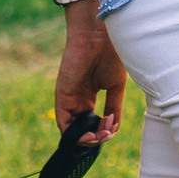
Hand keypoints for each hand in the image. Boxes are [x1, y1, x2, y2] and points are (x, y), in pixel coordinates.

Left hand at [54, 16, 125, 144]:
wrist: (100, 38)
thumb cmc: (110, 57)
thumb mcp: (116, 88)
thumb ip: (114, 108)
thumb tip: (112, 129)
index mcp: (89, 97)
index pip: (91, 123)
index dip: (101, 132)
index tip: (111, 130)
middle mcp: (77, 100)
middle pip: (82, 130)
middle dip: (96, 138)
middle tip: (106, 134)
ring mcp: (69, 99)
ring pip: (72, 130)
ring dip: (86, 139)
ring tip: (100, 135)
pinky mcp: (62, 97)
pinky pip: (64, 123)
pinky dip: (75, 134)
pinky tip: (90, 134)